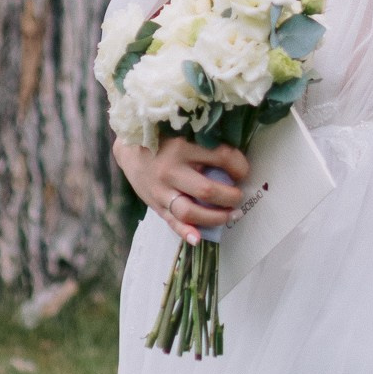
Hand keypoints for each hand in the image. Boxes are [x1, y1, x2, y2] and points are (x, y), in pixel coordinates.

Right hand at [116, 130, 249, 242]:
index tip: (243, 171)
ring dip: (215, 217)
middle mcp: (171, 171)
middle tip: (238, 196)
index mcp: (182, 147)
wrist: (129, 150)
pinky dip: (186, 232)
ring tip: (230, 214)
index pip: (220, 158)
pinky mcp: (155, 205)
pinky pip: (171, 222)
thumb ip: (205, 145)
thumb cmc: (163, 139)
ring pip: (189, 212)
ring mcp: (161, 191)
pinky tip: (198, 238)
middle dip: (230, 197)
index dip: (239, 166)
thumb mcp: (184, 134)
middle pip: (206, 191)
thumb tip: (235, 161)